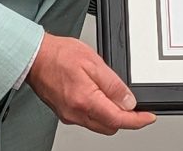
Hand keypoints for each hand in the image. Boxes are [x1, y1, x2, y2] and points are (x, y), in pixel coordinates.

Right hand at [26, 33, 155, 134]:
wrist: (34, 57)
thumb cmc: (58, 55)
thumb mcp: (93, 62)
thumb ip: (113, 84)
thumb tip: (128, 101)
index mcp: (85, 101)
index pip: (118, 120)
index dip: (137, 121)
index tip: (148, 118)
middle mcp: (76, 113)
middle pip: (109, 126)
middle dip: (124, 118)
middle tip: (131, 103)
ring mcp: (69, 115)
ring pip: (98, 124)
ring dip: (110, 115)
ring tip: (112, 94)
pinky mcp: (64, 113)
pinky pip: (87, 119)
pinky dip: (97, 111)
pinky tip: (97, 95)